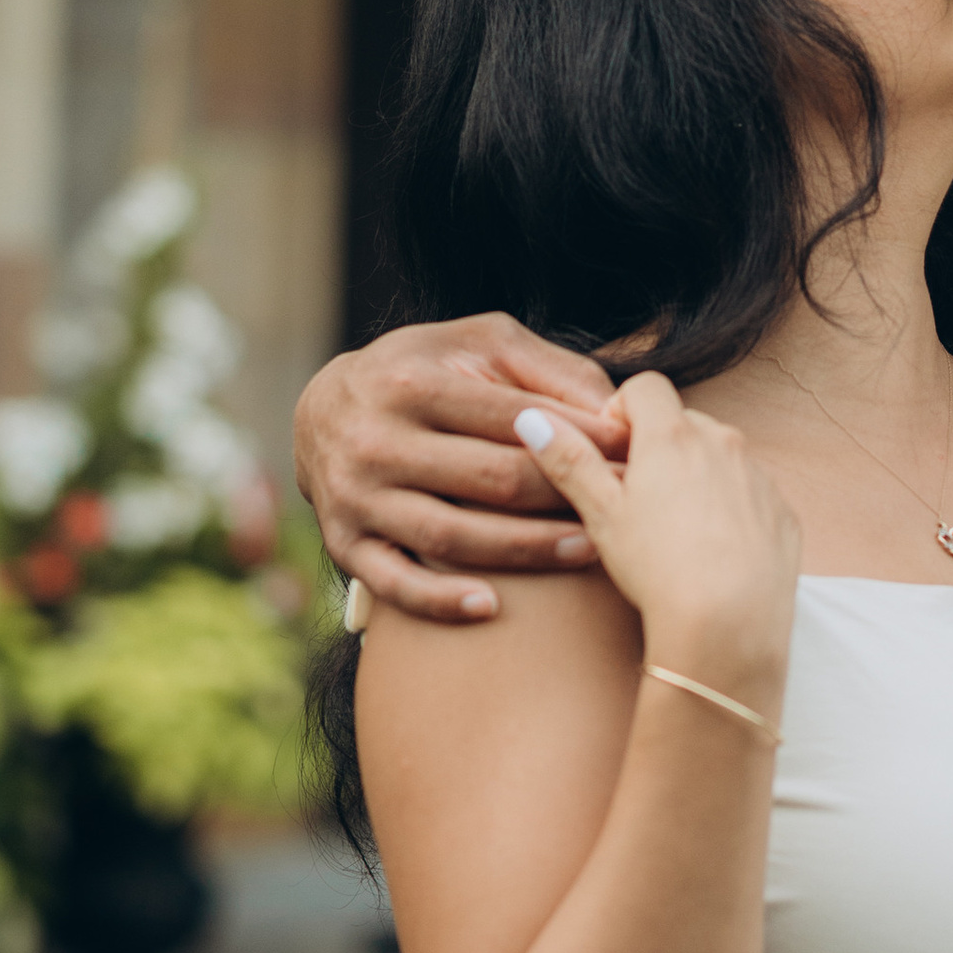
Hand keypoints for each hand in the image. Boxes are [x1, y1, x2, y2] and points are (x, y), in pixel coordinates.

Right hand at [294, 319, 628, 623]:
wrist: (322, 409)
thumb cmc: (424, 371)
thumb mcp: (478, 344)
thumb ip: (546, 368)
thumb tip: (613, 410)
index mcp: (413, 383)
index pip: (513, 417)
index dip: (579, 439)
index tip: (630, 457)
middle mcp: (377, 440)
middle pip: (489, 479)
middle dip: (564, 495)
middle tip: (623, 508)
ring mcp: (356, 496)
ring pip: (450, 536)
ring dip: (525, 550)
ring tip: (588, 550)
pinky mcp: (343, 543)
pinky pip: (394, 584)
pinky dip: (440, 600)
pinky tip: (490, 607)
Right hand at [512, 380, 799, 718]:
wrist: (728, 625)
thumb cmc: (658, 569)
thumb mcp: (601, 515)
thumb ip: (570, 460)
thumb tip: (532, 419)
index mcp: (673, 435)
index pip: (646, 387)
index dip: (623, 411)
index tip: (612, 451)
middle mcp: (723, 442)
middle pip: (684, 421)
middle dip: (660, 446)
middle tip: (639, 498)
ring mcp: (759, 477)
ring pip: (721, 457)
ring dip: (698, 475)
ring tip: (676, 531)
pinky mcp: (783, 512)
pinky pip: (752, 493)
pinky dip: (732, 508)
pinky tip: (715, 551)